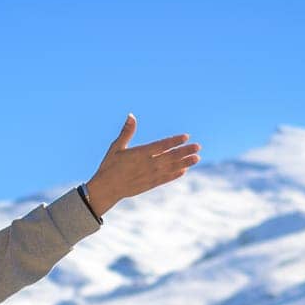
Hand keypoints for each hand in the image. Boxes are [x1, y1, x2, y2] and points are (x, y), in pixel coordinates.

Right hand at [84, 114, 200, 216]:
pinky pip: (165, 179)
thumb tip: (131, 116)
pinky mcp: (149, 184)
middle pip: (170, 156)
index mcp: (139, 153)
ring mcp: (149, 175)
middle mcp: (147, 164)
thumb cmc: (109, 166)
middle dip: (185, 151)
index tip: (186, 137)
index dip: (174, 141)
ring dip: (184, 163)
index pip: (161, 145)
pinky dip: (174, 174)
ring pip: (170, 168)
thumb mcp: (116, 147)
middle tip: (198, 147)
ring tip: (197, 158)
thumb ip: (126, 132)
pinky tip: (184, 170)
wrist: (106, 189)